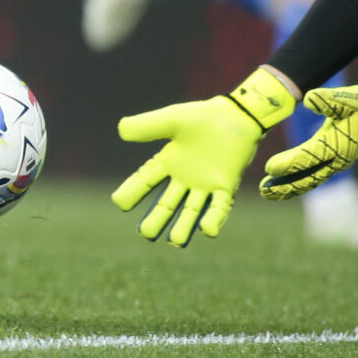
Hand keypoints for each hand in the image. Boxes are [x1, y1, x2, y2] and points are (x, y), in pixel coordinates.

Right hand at [112, 72, 293, 246]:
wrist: (238, 115)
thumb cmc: (204, 116)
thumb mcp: (172, 119)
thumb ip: (147, 125)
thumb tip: (121, 130)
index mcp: (168, 161)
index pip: (145, 180)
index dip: (132, 191)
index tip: (120, 203)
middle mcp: (184, 178)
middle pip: (167, 203)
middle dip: (157, 218)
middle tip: (146, 233)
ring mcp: (205, 184)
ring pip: (191, 210)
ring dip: (184, 226)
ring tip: (175, 241)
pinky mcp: (226, 186)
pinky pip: (220, 206)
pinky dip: (214, 218)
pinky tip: (208, 231)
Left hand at [259, 65, 357, 198]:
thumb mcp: (350, 97)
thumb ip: (330, 100)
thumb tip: (310, 99)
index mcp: (339, 144)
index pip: (309, 156)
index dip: (289, 163)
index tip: (269, 168)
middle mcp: (338, 158)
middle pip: (308, 176)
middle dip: (286, 186)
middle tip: (264, 192)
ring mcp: (338, 161)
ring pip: (311, 179)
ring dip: (290, 187)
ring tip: (268, 193)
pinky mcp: (336, 159)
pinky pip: (315, 175)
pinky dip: (300, 181)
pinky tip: (285, 184)